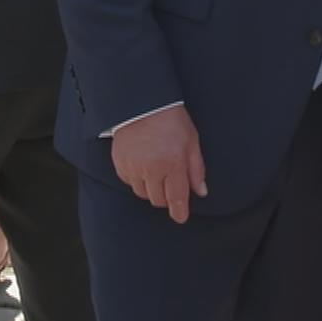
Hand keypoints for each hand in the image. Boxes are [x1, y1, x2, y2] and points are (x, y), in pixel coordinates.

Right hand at [111, 105, 207, 223]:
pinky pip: (129, 182)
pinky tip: (143, 166)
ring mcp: (134, 167)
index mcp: (173, 163)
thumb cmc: (172, 120)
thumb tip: (201, 191)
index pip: (177, 198)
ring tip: (156, 171)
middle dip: (166, 197)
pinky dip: (137, 179)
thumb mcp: (192, 141)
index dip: (179, 212)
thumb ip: (196, 169)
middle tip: (171, 185)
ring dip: (151, 189)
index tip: (181, 217)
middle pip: (158, 200)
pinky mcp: (120, 163)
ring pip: (142, 193)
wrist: (144, 103)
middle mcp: (152, 169)